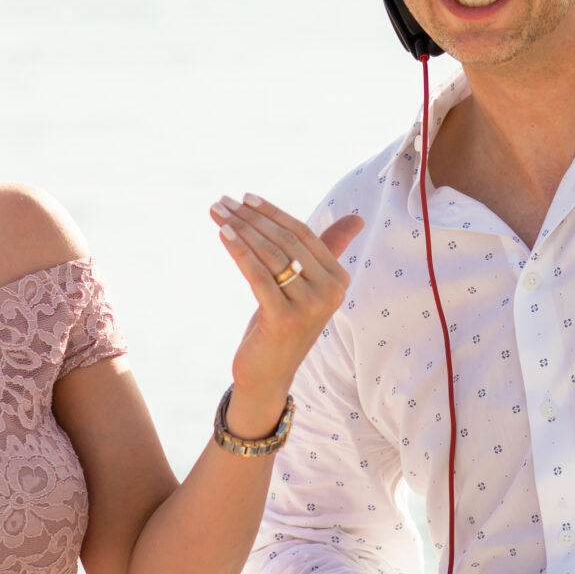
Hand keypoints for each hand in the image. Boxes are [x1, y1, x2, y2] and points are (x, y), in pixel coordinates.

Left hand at [206, 196, 365, 436]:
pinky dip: (239, 251)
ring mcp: (309, 307)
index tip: (245, 198)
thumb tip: (357, 219)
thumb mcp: (305, 286)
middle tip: (222, 202)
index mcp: (338, 280)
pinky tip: (222, 234)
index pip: (303, 234)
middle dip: (250, 218)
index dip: (273, 213)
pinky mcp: (284, 318)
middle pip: (285, 241)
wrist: (268, 376)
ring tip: (217, 212)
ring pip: (270, 255)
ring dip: (240, 229)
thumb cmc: (282, 324)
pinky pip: (258, 275)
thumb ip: (328, 251)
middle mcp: (330, 292)